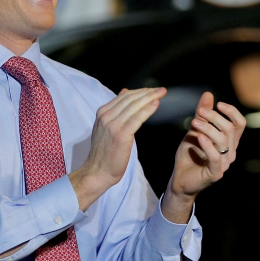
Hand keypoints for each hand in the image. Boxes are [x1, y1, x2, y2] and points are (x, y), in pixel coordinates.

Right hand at [69, 87, 166, 210]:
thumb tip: (124, 92)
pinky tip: (156, 104)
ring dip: (150, 97)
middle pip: (130, 99)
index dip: (140, 91)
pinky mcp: (121, 134)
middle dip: (147, 92)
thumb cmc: (104, 152)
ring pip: (134, 106)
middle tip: (161, 89)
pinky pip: (136, 118)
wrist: (97, 171)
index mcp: (102, 113)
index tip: (153, 90)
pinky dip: (147, 110)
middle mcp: (106, 116)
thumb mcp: (106, 127)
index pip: (124, 97)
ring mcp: (112, 125)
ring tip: (162, 93)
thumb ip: (115, 111)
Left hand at [161, 91, 245, 222]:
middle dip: (215, 117)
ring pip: (222, 141)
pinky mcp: (215, 173)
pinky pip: (215, 157)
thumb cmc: (189, 156)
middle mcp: (230, 152)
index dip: (232, 112)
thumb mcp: (195, 131)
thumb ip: (202, 115)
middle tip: (199, 112)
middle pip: (230, 129)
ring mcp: (224, 163)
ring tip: (194, 122)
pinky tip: (199, 137)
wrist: (179, 179)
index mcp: (228, 142)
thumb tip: (208, 94)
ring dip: (208, 128)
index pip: (239, 124)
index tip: (218, 104)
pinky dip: (208, 145)